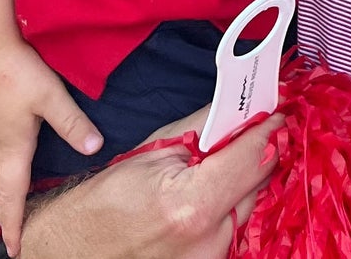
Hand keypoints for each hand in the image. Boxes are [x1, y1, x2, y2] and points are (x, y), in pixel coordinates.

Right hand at [0, 41, 103, 256]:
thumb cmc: (18, 75)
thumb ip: (73, 123)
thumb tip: (96, 149)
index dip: (13, 224)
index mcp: (13, 150)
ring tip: (9, 207)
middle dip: (4, 215)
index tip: (15, 249)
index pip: (12, 197)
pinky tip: (6, 165)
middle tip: (13, 233)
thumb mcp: (52, 98)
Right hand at [20, 109, 280, 258]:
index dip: (267, 130)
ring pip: (250, 204)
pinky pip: (235, 225)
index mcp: (191, 205)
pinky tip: (215, 189)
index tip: (277, 112)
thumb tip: (242, 106)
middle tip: (250, 130)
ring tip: (223, 163)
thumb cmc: (106, 197)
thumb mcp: (156, 151)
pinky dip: (232, 202)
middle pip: (258, 182)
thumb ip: (206, 128)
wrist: (72, 247)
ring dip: (245, 179)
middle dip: (256, 153)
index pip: (252, 158)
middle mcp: (206, 239)